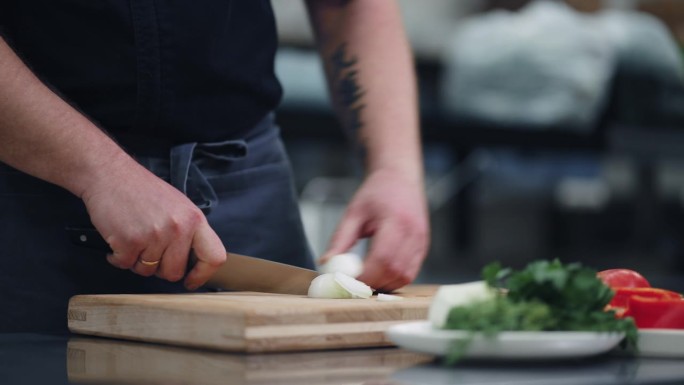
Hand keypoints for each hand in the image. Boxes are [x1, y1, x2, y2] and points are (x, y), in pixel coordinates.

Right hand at [81, 156, 225, 289]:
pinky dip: (118, 257)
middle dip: (159, 269)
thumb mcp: (179, 206)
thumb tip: (193, 260)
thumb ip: (189, 231)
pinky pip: (125, 265)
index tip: (191, 281)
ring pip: (147, 271)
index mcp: (194, 219)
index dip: (203, 275)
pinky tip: (118, 240)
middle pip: (174, 272)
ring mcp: (154, 235)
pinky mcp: (129, 241)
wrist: (109, 174)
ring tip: (133, 238)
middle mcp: (178, 228)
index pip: (214, 257)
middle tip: (149, 252)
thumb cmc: (142, 190)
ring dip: (136, 261)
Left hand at [320, 168, 429, 291]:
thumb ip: (340, 239)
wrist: (400, 178)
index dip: (366, 275)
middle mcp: (413, 233)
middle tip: (353, 286)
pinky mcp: (423, 247)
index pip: (383, 258)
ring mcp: (421, 242)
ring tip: (365, 280)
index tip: (347, 281)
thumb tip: (326, 264)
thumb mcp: (353, 212)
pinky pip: (410, 272)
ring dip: (385, 284)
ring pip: (405, 276)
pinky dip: (393, 279)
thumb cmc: (377, 192)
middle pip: (395, 271)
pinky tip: (379, 274)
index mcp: (396, 221)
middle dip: (373, 283)